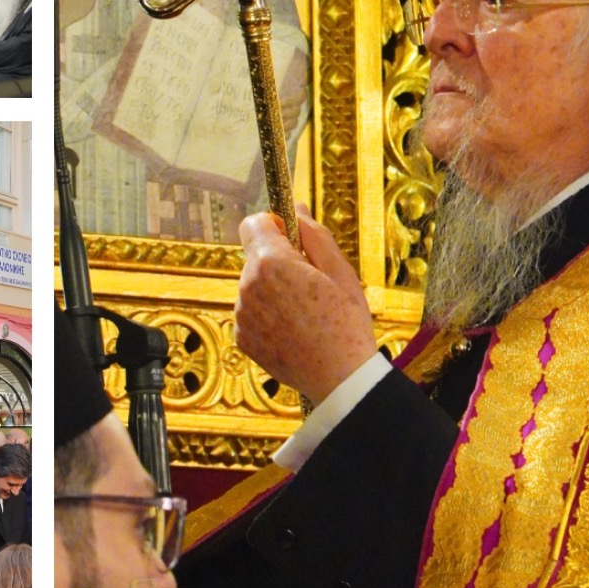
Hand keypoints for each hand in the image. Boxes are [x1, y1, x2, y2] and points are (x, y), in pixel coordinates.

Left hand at [234, 206, 376, 402]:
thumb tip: (297, 208)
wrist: (339, 379)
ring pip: (254, 285)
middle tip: (311, 284)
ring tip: (306, 312)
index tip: (292, 239)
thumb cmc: (346, 324)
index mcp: (270, 263)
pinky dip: (268, 315)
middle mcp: (247, 286)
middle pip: (255, 256)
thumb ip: (313, 234)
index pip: (252, 223)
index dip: (273, 226)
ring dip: (273, 290)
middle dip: (278, 261)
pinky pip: (252, 312)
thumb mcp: (340, 271)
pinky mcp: (242, 337)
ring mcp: (242, 314)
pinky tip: (294, 329)